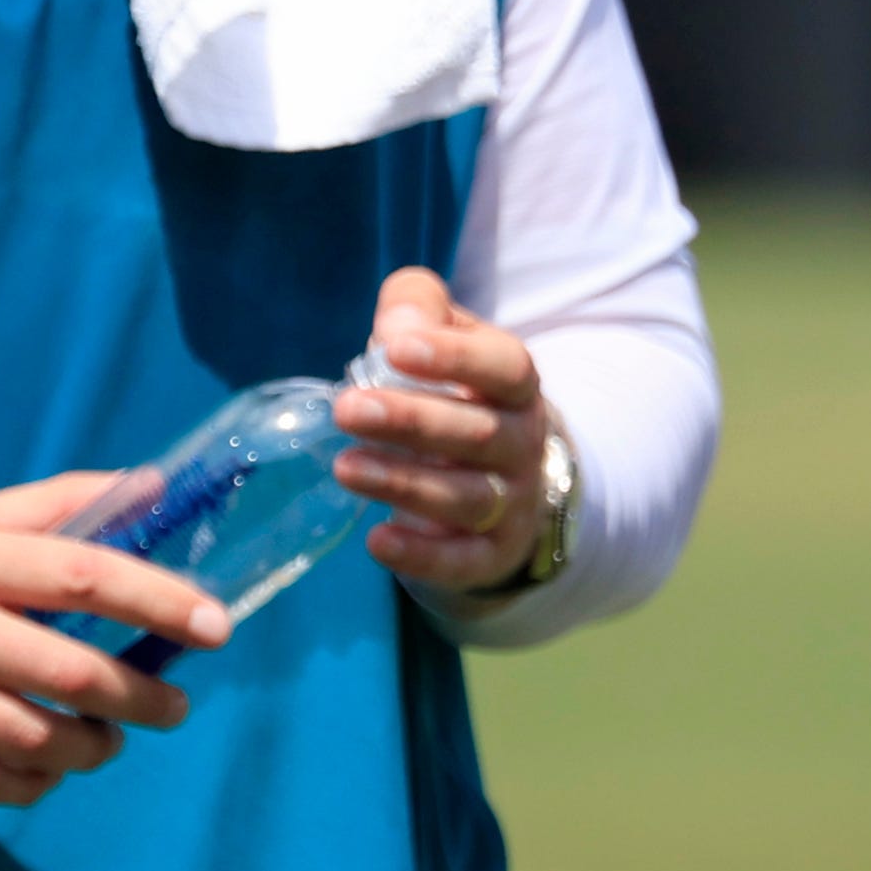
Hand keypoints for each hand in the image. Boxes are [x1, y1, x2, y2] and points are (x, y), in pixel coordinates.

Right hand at [0, 480, 226, 803]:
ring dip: (90, 748)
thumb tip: (150, 487)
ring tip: (109, 739)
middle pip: (70, 670)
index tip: (216, 625)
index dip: (161, 599)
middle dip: (140, 696)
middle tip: (173, 705)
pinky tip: (46, 770)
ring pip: (33, 739)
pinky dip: (32, 785)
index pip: (85, 572)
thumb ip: (47, 508)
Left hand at [342, 266, 561, 596]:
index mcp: (517, 387)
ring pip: (467, 497)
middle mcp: (524, 444)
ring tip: (346, 467)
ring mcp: (513, 503)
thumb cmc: (457, 395)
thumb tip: (392, 329)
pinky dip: (422, 555)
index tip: (395, 348)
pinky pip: (463, 561)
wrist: (502, 479)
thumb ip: (417, 310)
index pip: (504, 368)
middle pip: (478, 434)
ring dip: (404, 483)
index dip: (454, 358)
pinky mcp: (491, 554)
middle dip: (411, 420)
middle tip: (348, 408)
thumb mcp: (442, 338)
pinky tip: (376, 540)